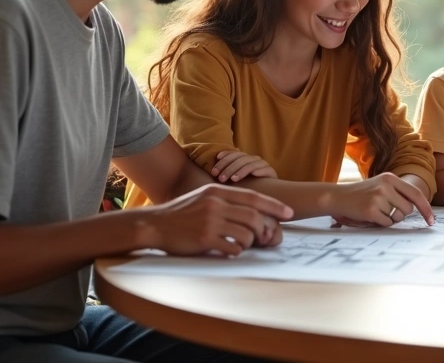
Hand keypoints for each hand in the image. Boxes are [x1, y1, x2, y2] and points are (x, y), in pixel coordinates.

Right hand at [139, 184, 292, 255]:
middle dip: (265, 228)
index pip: (254, 197)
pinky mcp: (205, 240)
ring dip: (251, 242)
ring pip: (247, 234)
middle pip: (254, 217)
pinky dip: (237, 251)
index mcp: (217, 192)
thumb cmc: (181, 213)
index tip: (289, 213)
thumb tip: (252, 208)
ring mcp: (210, 222)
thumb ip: (225, 199)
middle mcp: (216, 205)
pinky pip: (233, 247)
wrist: (154, 225)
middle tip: (266, 237)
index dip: (274, 206)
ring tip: (244, 244)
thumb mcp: (203, 197)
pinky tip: (230, 250)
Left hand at [210, 151, 276, 182]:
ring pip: (250, 164)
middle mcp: (254, 159)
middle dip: (228, 168)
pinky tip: (251, 176)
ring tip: (232, 180)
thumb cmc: (248, 186)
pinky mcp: (271, 172)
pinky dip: (257, 171)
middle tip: (220, 178)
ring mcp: (263, 164)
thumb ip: (227, 173)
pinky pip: (264, 169)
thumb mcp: (235, 178)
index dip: (224, 159)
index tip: (214, 168)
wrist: (269, 192)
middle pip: (240, 159)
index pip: (233, 154)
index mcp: (245, 158)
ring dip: (240, 171)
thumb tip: (213, 169)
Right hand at [324, 172, 434, 227]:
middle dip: (400, 214)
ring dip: (390, 218)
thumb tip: (420, 208)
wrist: (338, 196)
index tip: (432, 220)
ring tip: (377, 211)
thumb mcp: (381, 185)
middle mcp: (386, 186)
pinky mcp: (371, 210)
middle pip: (408, 209)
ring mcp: (378, 197)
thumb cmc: (363, 194)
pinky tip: (371, 215)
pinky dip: (381, 223)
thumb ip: (399, 193)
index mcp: (390, 178)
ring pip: (398, 217)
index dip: (426, 208)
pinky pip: (387, 223)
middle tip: (386, 210)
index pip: (416, 194)